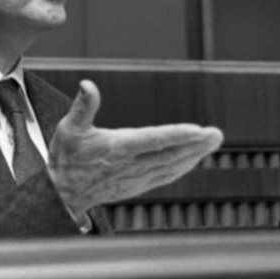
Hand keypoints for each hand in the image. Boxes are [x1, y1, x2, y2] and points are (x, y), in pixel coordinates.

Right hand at [47, 79, 223, 216]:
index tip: (198, 130)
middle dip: (196, 144)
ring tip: (213, 142)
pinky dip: (182, 168)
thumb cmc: (66, 157)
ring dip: (194, 155)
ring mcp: (135, 178)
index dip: (177, 135)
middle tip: (217, 134)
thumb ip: (83, 106)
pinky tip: (194, 159)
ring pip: (171, 166)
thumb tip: (87, 84)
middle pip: (170, 154)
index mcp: (117, 148)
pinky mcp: (136, 186)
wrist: (62, 194)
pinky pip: (165, 176)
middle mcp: (130, 165)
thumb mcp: (68, 128)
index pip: (153, 140)